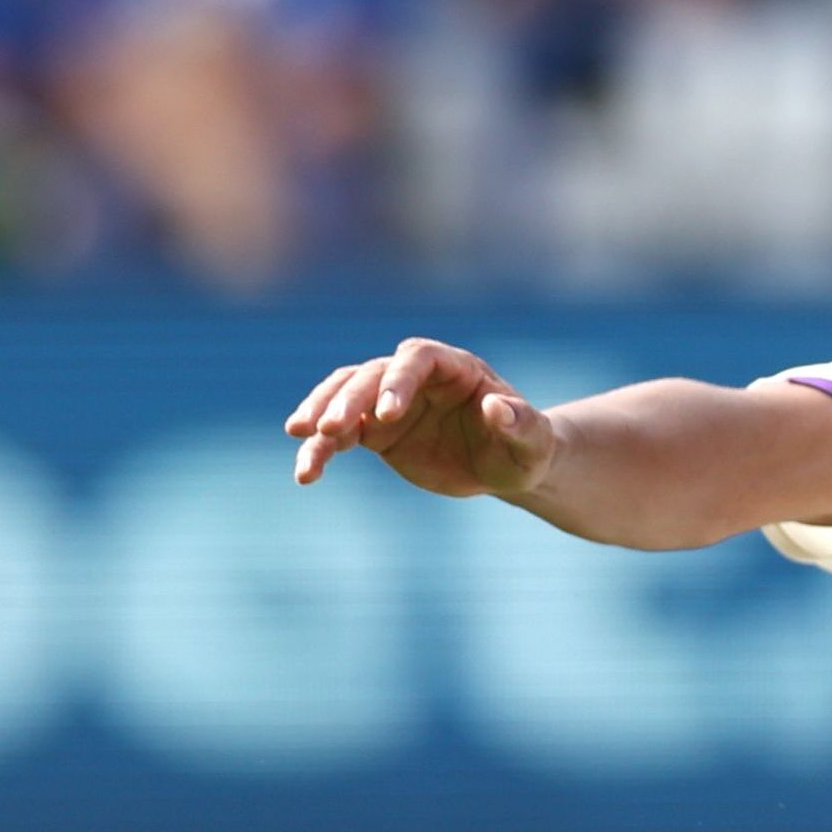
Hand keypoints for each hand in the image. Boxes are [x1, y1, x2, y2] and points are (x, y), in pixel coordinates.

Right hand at [287, 337, 555, 499]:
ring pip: (345, 394)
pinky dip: (319, 449)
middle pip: (373, 374)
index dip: (399, 380)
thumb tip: (497, 406)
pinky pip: (338, 434)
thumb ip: (520, 423)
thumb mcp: (532, 442)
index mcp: (458, 369)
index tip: (387, 415)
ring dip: (319, 412)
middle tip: (325, 428)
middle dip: (348, 398)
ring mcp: (392, 402)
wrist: (505, 466)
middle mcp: (419, 379)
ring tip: (299, 437)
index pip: (419, 358)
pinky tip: (306, 474)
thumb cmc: (526, 449)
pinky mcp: (376, 431)